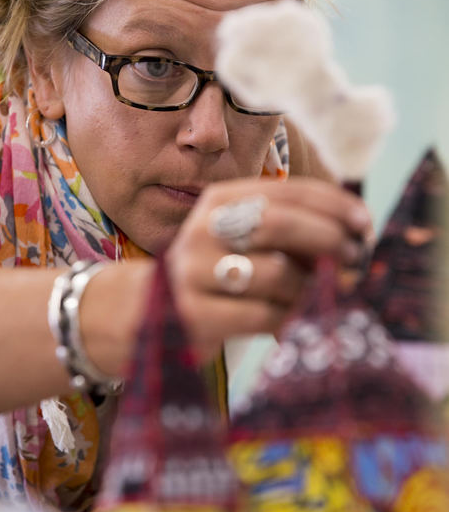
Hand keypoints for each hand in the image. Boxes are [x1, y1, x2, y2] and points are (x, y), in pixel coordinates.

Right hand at [165, 177, 370, 359]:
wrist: (147, 311)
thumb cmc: (213, 272)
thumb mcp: (239, 237)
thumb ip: (284, 228)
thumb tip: (351, 232)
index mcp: (219, 200)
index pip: (285, 190)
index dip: (332, 203)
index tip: (364, 222)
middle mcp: (203, 229)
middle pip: (281, 223)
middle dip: (329, 239)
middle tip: (355, 258)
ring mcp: (194, 271)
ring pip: (277, 273)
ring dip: (311, 287)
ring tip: (320, 296)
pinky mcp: (194, 314)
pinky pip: (263, 315)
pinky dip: (291, 319)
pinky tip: (297, 321)